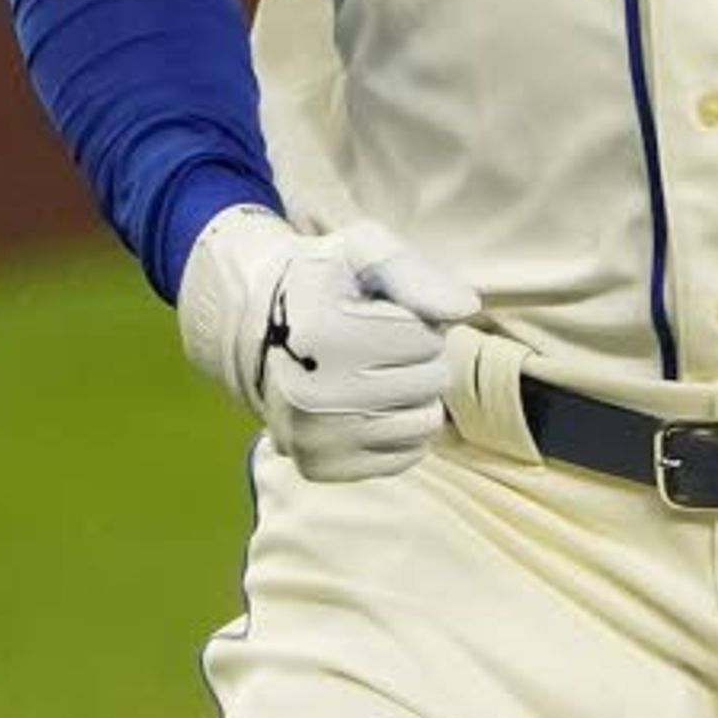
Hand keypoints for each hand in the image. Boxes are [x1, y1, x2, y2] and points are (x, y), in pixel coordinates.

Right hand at [177, 208, 481, 482]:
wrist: (252, 329)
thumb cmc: (321, 282)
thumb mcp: (360, 251)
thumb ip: (412, 271)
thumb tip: (465, 309)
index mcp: (320, 331)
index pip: (426, 338)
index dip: (413, 320)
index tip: (377, 315)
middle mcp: (311, 391)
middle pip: (431, 381)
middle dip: (418, 358)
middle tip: (377, 344)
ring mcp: (313, 437)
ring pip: (426, 422)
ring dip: (413, 395)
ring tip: (374, 373)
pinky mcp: (320, 467)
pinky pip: (406, 456)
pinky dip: (399, 431)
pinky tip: (367, 405)